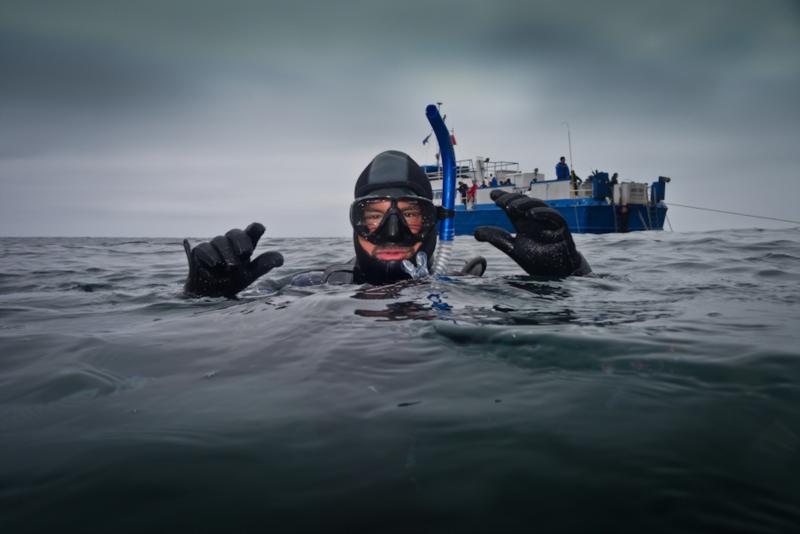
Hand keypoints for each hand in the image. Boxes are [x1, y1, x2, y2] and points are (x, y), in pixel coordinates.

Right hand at [183, 222, 283, 296]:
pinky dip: (210, 255)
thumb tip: (280, 259)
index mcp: (245, 247)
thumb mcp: (249, 275)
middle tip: (245, 253)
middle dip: (240, 241)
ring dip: (226, 252)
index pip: (252, 230)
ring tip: (231, 267)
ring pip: (220, 240)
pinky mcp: (200, 251)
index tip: (260, 230)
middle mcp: (230, 244)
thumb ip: (263, 266)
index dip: (255, 229)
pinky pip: (204, 248)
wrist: (209, 294)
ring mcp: (214, 246)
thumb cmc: (232, 281)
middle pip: (235, 233)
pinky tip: (214, 264)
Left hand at [474, 191, 589, 276]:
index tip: (492, 195)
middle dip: (511, 199)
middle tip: (499, 201)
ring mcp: (548, 222)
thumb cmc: (537, 258)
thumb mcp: (512, 248)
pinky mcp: (561, 229)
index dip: (503, 198)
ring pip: (538, 206)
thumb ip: (496, 238)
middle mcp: (535, 219)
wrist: (557, 273)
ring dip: (524, 204)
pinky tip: (531, 214)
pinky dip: (543, 213)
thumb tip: (475, 232)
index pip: (512, 206)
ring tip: (511, 207)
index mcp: (523, 222)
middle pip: (524, 203)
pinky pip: (555, 216)